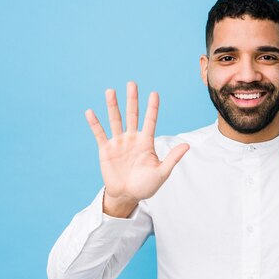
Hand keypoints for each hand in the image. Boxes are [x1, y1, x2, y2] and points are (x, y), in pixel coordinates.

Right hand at [85, 81, 189, 216]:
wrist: (128, 195)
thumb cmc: (146, 185)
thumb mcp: (162, 172)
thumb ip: (173, 158)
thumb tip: (187, 145)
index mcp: (146, 142)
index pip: (150, 121)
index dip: (152, 108)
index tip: (154, 93)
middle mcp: (132, 139)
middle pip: (132, 115)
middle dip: (132, 100)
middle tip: (132, 83)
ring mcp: (118, 143)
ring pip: (115, 120)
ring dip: (113, 106)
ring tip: (110, 91)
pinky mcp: (106, 150)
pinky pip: (100, 134)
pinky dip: (95, 124)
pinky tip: (90, 112)